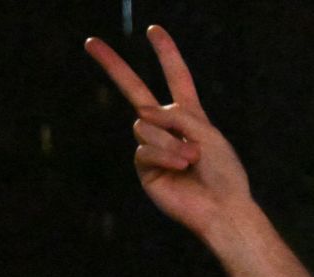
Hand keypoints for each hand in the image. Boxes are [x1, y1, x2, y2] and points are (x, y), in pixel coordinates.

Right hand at [85, 26, 251, 240]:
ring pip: (144, 125)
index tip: (154, 30)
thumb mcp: (207, 132)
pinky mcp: (144, 168)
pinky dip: (165, 155)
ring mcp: (152, 147)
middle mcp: (167, 128)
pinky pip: (143, 149)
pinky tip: (181, 167)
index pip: (176, 78)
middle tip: (90, 42)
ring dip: (171, 142)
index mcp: (189, 116)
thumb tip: (144, 115)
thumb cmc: (223, 173)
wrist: (221, 209)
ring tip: (192, 160)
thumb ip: (178, 115)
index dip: (167, 54)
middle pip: (135, 91)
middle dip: (114, 66)